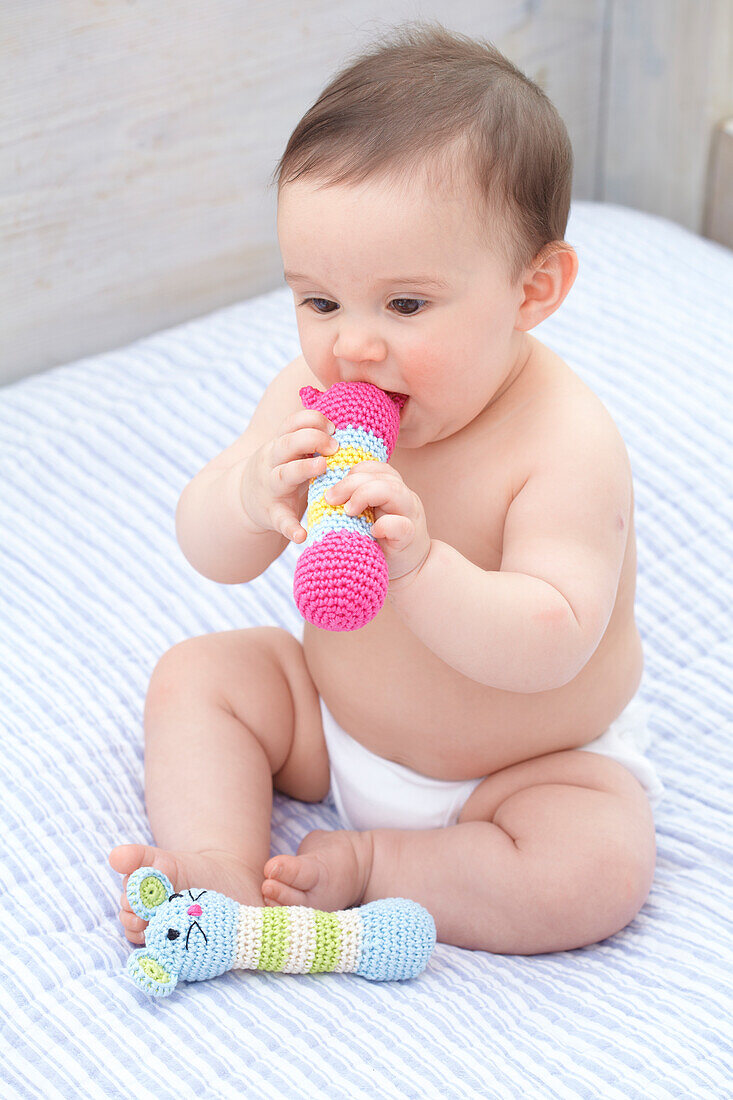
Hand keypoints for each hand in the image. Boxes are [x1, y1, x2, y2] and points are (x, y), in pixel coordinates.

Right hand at [239, 410, 337, 541]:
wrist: (244, 499)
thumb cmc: (281, 470)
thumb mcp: (290, 451)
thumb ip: (311, 438)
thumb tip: (348, 424)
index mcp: (280, 444)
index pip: (293, 423)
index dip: (313, 420)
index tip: (334, 427)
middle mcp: (273, 462)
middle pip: (288, 444)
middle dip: (311, 439)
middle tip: (335, 446)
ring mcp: (271, 487)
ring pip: (284, 475)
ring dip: (303, 469)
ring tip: (323, 468)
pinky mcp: (273, 514)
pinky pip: (281, 520)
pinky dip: (291, 528)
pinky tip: (302, 535)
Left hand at [323, 461, 431, 584]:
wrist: (410, 574)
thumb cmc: (380, 545)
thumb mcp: (367, 519)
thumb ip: (355, 503)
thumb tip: (325, 493)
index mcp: (393, 491)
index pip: (376, 468)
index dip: (354, 471)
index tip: (334, 489)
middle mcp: (404, 500)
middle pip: (382, 476)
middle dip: (351, 483)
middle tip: (330, 499)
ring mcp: (410, 517)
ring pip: (393, 491)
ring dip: (365, 495)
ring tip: (348, 511)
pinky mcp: (410, 539)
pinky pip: (402, 525)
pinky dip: (385, 525)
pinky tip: (373, 530)